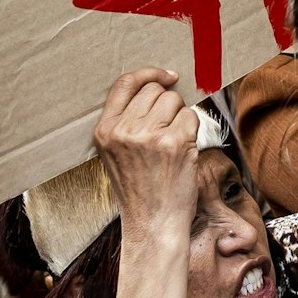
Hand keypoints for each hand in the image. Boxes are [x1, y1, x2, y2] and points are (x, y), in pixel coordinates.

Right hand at [93, 68, 199, 229]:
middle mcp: (123, 130)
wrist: (153, 223)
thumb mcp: (117, 153)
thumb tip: (159, 87)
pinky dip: (193, 130)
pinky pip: (191, 117)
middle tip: (169, 129)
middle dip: (168, 103)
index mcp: (104, 130)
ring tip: (174, 143)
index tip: (167, 77)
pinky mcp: (174, 142)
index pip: (125, 83)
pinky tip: (183, 151)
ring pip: (175, 100)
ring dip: (181, 116)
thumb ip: (127, 122)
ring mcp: (148, 135)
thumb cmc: (141, 190)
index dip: (149, 74)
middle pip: (155, 90)